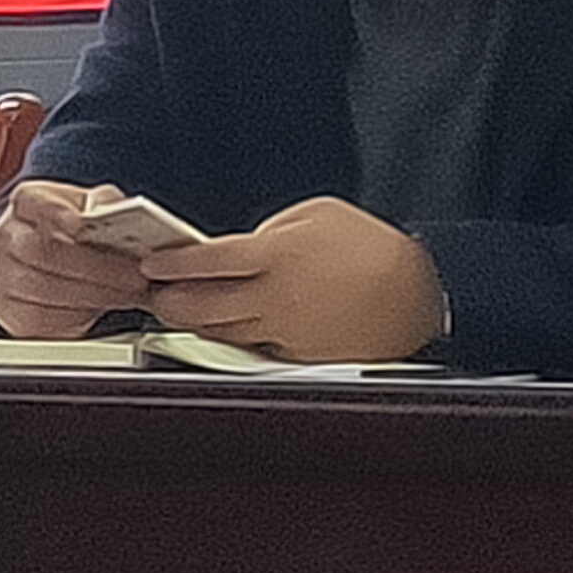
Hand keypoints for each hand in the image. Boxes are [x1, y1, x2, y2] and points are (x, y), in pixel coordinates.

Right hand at [0, 179, 158, 337]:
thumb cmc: (84, 239)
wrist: (69, 272)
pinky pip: (37, 318)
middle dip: (94, 266)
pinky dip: (74, 316)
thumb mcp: (98, 213)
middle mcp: (7, 236)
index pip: (32, 201)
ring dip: (93, 293)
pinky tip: (99, 307)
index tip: (82, 226)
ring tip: (128, 294)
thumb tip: (118, 212)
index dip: (56, 213)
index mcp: (27, 203)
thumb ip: (106, 207)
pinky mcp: (9, 312)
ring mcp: (2, 275)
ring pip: (42, 288)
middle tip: (135, 275)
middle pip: (40, 250)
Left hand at [135, 196, 451, 364]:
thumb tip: (239, 247)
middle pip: (199, 306)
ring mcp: (284, 331)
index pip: (205, 261)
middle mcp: (274, 298)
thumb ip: (270, 230)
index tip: (151, 263)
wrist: (420, 298)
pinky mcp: (297, 356)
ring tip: (178, 309)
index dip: (171, 263)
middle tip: (154, 292)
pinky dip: (230, 338)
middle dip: (166, 300)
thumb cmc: (373, 250)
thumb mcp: (317, 216)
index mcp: (276, 257)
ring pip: (218, 332)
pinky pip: (250, 348)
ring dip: (192, 322)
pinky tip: (220, 328)